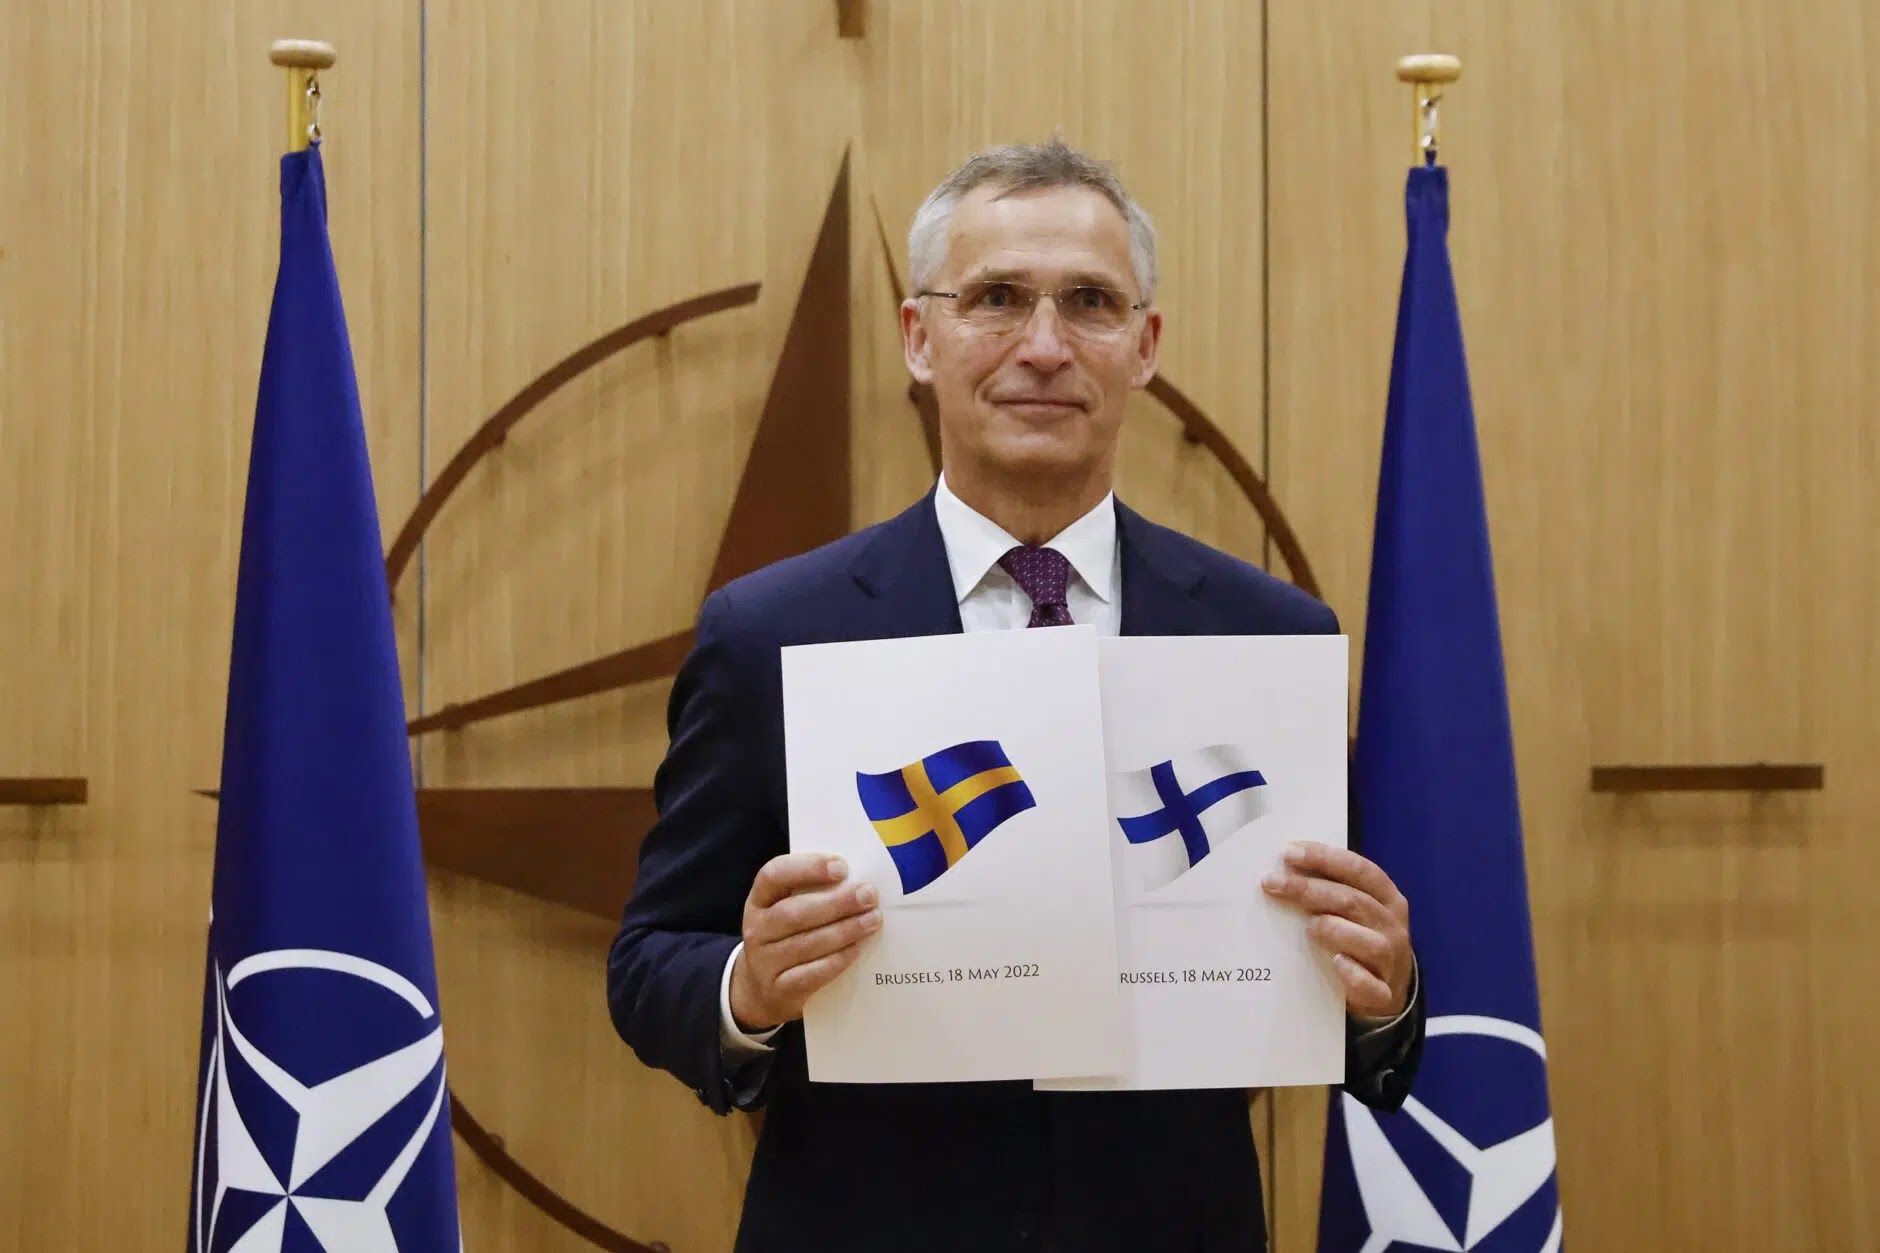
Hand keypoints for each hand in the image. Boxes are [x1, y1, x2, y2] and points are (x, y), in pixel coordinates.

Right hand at [729, 853, 881, 1031]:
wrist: (762, 988)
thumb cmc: (787, 937)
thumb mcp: (788, 909)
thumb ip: (814, 893)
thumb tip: (858, 883)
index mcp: (759, 899)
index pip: (774, 874)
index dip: (807, 868)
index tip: (842, 867)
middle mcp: (756, 928)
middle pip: (794, 912)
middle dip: (836, 903)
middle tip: (868, 895)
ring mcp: (764, 962)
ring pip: (805, 944)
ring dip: (844, 930)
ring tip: (872, 920)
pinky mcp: (778, 989)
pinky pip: (810, 974)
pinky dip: (836, 960)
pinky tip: (857, 950)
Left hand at [1262, 841, 1412, 1019]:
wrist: (1387, 989)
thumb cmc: (1361, 938)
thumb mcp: (1355, 910)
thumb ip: (1331, 890)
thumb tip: (1283, 869)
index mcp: (1387, 898)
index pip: (1360, 870)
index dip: (1325, 858)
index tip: (1289, 852)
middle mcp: (1392, 926)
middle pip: (1354, 902)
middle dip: (1310, 889)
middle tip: (1273, 883)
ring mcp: (1390, 962)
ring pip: (1369, 943)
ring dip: (1336, 930)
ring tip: (1309, 926)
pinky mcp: (1383, 994)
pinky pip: (1372, 986)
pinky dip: (1354, 975)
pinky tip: (1336, 963)